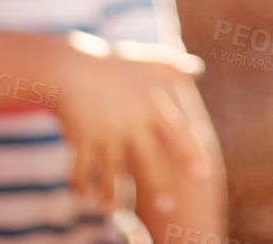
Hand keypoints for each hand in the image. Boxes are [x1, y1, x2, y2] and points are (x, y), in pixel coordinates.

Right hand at [54, 31, 210, 215]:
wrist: (70, 67)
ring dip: (112, 196)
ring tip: (115, 210)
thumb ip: (172, 67)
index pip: (176, 133)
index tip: (202, 174)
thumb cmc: (112, 64)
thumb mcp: (145, 61)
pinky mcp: (81, 141)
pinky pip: (81, 172)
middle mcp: (129, 124)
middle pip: (148, 161)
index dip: (189, 153)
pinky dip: (82, 188)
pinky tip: (85, 198)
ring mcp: (104, 135)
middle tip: (168, 209)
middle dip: (158, 186)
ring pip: (111, 176)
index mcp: (149, 106)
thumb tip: (199, 67)